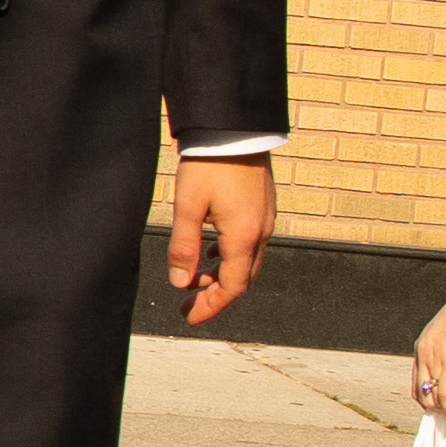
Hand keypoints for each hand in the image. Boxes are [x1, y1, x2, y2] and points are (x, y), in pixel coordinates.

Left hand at [166, 157, 273, 326]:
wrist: (234, 128)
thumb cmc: (209, 164)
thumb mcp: (187, 207)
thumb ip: (183, 247)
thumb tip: (180, 282)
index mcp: (244, 237)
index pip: (232, 288)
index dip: (212, 307)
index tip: (190, 318)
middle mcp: (261, 231)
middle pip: (241, 278)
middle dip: (214, 296)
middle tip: (187, 304)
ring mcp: (265, 218)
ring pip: (246, 261)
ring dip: (221, 275)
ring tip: (195, 280)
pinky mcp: (262, 206)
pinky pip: (249, 242)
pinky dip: (229, 254)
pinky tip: (211, 250)